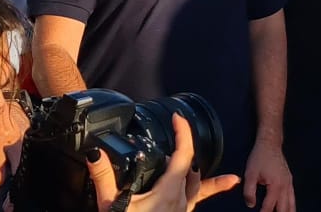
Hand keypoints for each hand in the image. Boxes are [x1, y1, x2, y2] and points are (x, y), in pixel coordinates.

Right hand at [88, 113, 240, 211]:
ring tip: (225, 173)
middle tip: (177, 132)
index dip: (183, 133)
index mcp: (168, 192)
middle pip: (191, 168)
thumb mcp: (111, 205)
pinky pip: (196, 203)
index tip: (178, 118)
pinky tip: (216, 191)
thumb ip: (103, 177)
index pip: (184, 155)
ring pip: (197, 187)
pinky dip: (207, 193)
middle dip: (184, 149)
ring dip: (199, 173)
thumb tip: (95, 153)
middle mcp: (180, 201)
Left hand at [243, 137, 293, 211]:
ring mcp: (289, 184)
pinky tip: (289, 210)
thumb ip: (249, 190)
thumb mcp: (250, 173)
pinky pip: (293, 198)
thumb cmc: (259, 157)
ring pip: (292, 205)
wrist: (270, 143)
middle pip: (284, 209)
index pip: (269, 207)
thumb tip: (250, 205)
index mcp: (275, 186)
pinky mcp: (290, 181)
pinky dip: (291, 206)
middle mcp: (285, 187)